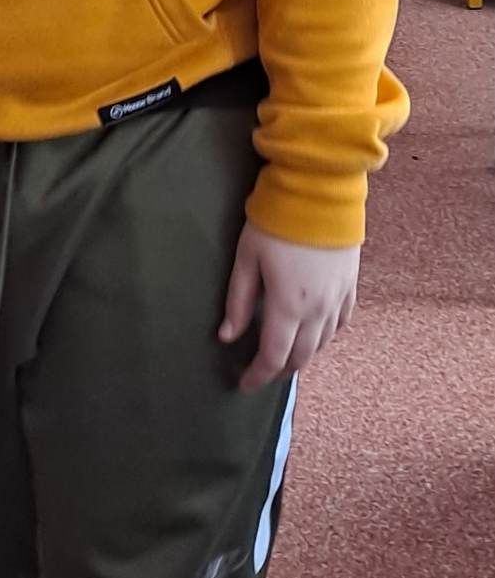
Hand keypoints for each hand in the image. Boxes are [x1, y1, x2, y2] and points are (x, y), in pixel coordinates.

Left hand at [219, 222, 358, 391]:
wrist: (320, 192)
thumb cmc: (276, 222)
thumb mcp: (247, 259)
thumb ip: (238, 301)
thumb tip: (228, 337)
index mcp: (288, 306)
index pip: (273, 356)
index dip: (258, 375)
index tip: (244, 385)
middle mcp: (318, 310)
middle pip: (300, 356)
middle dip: (279, 370)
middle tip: (262, 373)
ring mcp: (338, 298)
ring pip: (322, 343)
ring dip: (302, 356)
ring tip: (284, 358)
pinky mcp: (350, 285)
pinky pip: (340, 323)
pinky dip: (325, 336)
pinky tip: (315, 334)